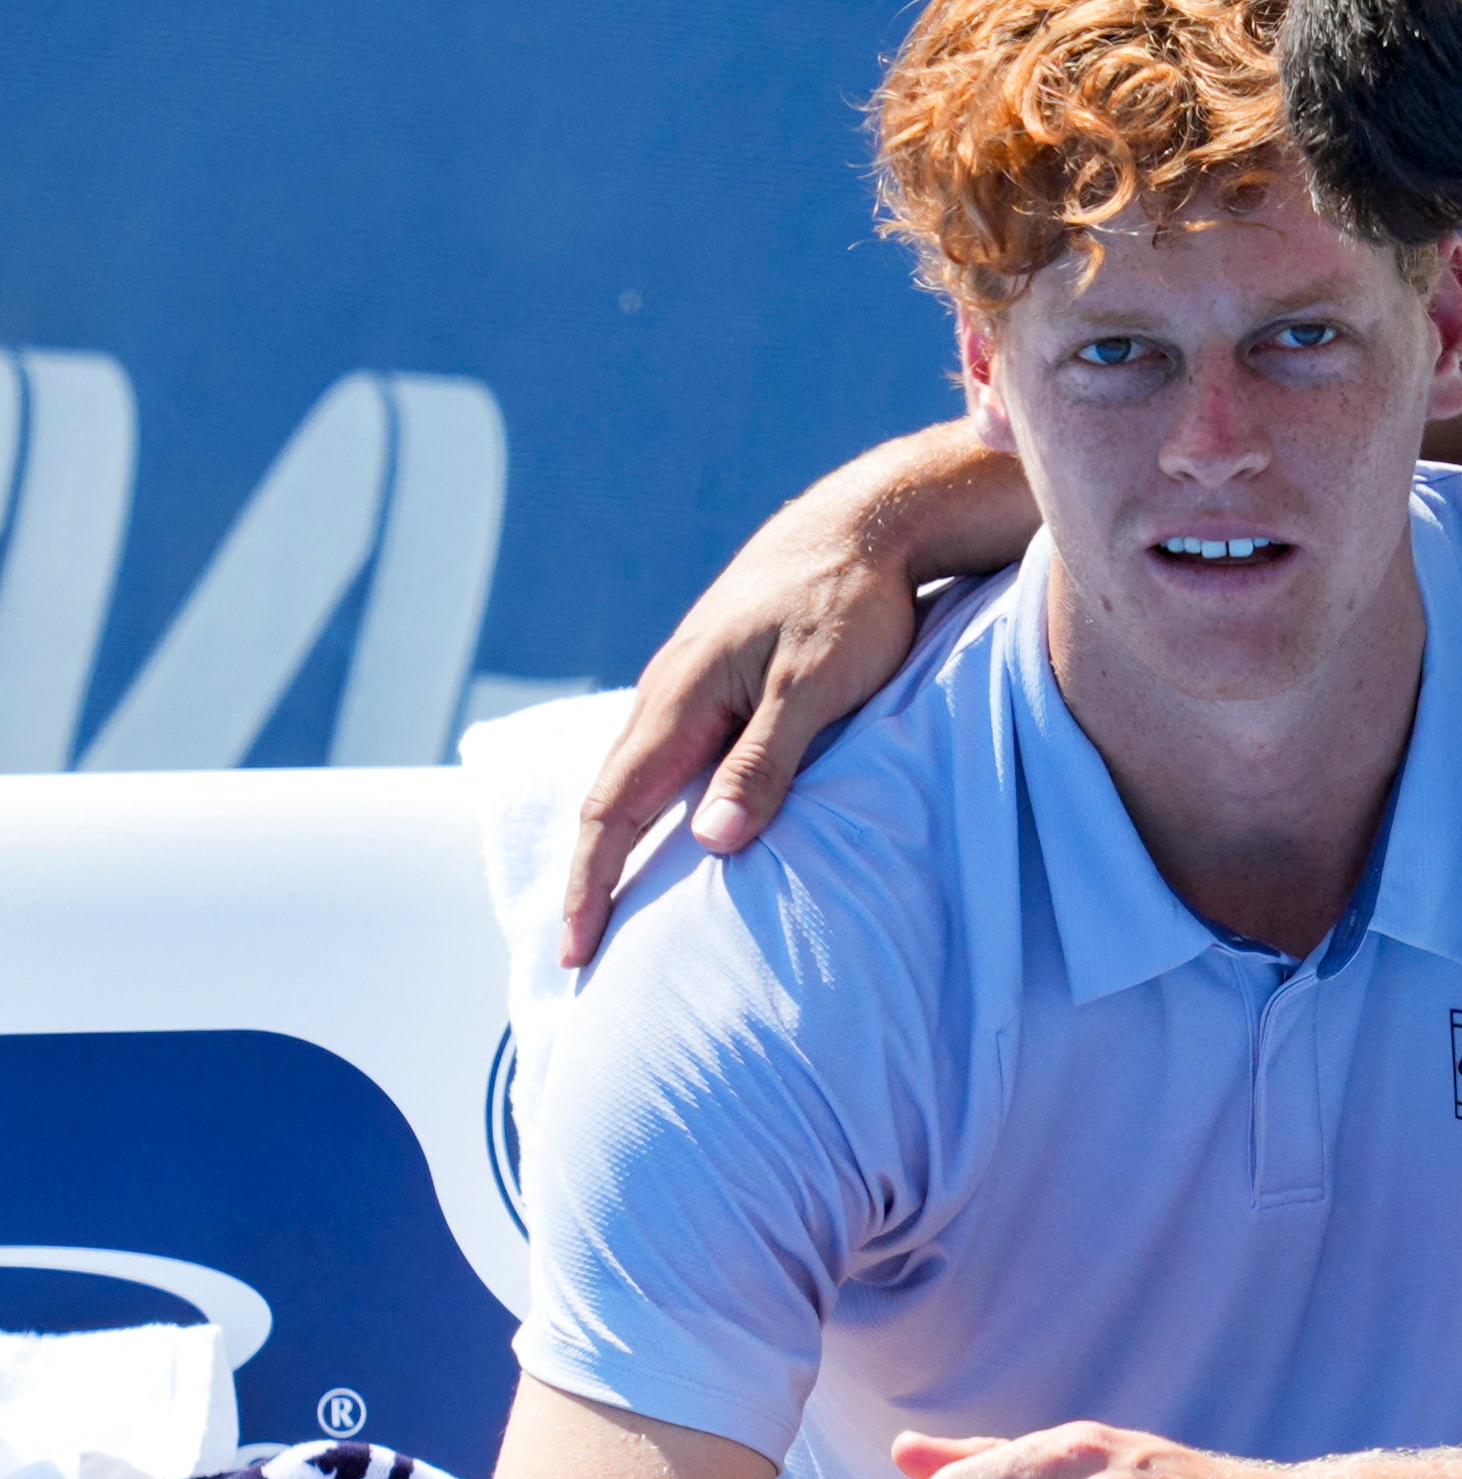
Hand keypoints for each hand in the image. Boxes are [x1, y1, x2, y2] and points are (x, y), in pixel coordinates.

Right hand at [559, 519, 924, 968]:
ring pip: (640, 780)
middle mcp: (670, 694)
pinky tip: (671, 835)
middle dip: (592, 879)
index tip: (577, 950)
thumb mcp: (817, 687)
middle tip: (581, 954)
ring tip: (612, 910)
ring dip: (620, 845)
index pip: (614, 812)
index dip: (591, 886)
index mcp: (680, 698)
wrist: (867, 524)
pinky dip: (656, 808)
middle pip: (613, 802)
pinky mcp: (721, 682)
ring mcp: (692, 687)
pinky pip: (673, 759)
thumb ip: (765, 762)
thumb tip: (709, 842)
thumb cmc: (850, 603)